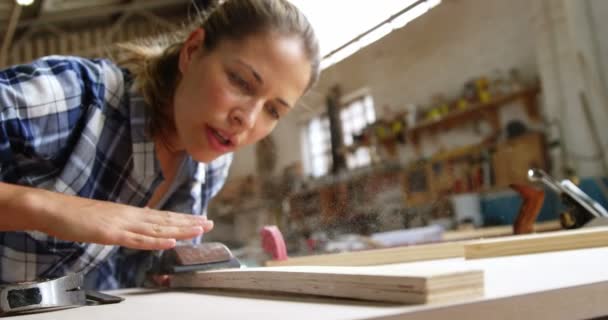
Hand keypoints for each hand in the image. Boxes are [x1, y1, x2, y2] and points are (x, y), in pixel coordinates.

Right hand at [23, 188, 212, 249]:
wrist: (53, 209)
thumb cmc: (76, 215)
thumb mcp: (106, 219)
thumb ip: (124, 223)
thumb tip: (138, 225)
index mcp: (129, 213)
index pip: (162, 217)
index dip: (182, 219)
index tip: (200, 219)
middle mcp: (130, 216)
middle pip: (165, 221)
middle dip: (189, 222)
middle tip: (210, 222)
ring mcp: (121, 224)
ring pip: (157, 229)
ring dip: (179, 230)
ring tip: (199, 229)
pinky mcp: (110, 233)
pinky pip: (136, 240)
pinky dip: (155, 242)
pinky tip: (170, 242)